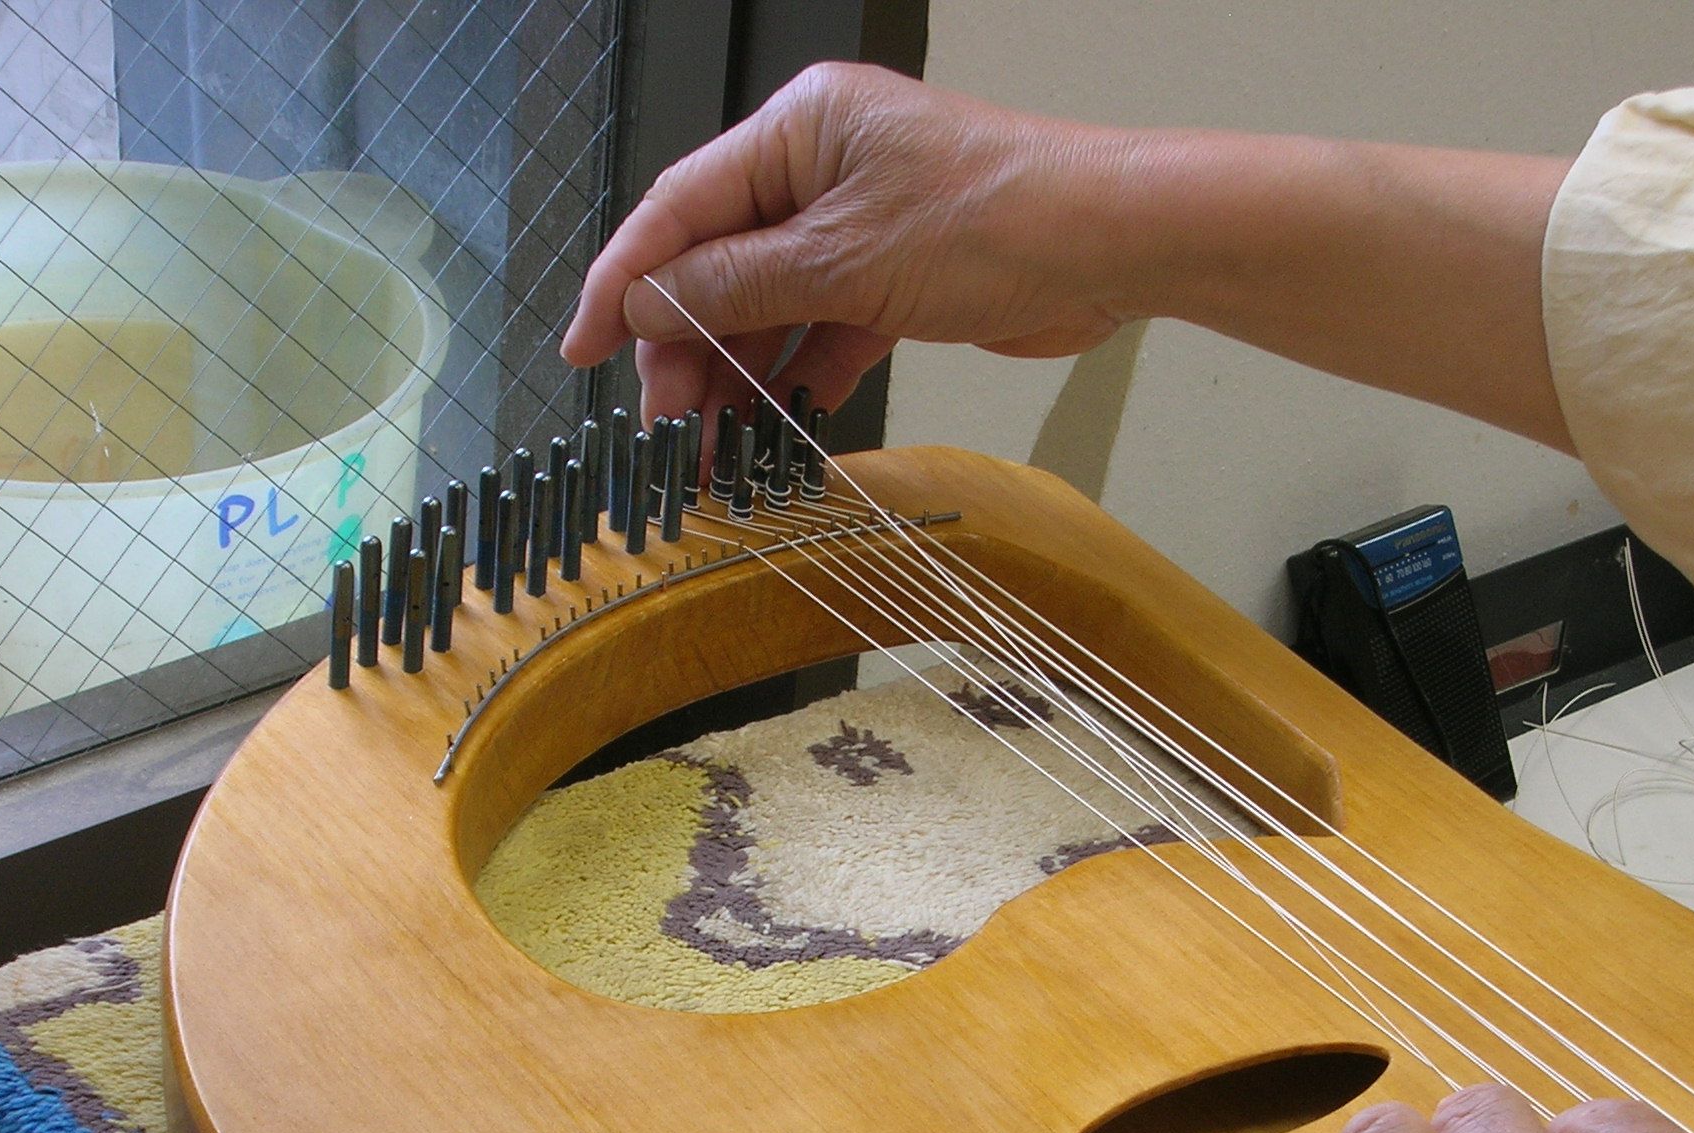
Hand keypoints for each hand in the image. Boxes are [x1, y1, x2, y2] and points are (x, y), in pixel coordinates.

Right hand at [563, 64, 1140, 425]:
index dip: (622, 280)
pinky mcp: (897, 279)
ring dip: (736, 373)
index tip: (583, 347)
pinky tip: (773, 426)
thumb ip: (737, 285)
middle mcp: (822, 168)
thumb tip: (646, 303)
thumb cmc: (993, 222)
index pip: (680, 207)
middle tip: (663, 419)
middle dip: (684, 341)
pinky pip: (822, 330)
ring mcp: (860, 225)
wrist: (1111, 248)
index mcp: (799, 129)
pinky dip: (797, 376)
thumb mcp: (843, 259)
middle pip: (720, 261)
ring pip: (769, 305)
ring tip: (708, 443)